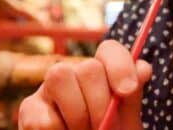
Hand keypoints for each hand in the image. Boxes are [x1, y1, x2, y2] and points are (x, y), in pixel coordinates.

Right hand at [18, 40, 151, 129]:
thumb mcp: (125, 125)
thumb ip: (131, 100)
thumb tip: (143, 68)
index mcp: (102, 75)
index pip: (110, 50)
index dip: (120, 65)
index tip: (126, 91)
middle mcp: (75, 74)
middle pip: (88, 67)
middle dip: (100, 104)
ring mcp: (49, 89)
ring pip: (59, 76)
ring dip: (77, 116)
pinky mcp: (29, 108)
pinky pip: (43, 115)